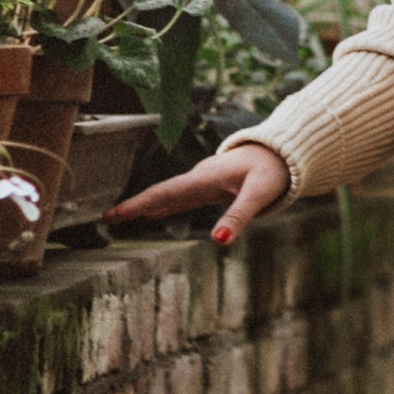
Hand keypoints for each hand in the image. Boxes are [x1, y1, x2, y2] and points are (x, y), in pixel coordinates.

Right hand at [111, 137, 292, 245]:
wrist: (286, 150)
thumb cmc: (274, 170)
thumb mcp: (259, 195)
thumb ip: (238, 218)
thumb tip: (218, 243)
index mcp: (204, 179)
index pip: (164, 194)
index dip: (138, 205)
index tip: (113, 214)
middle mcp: (199, 178)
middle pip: (161, 193)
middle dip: (135, 205)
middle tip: (108, 218)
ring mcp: (204, 180)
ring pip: (170, 194)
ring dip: (147, 204)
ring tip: (123, 216)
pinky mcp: (212, 185)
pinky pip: (182, 196)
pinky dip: (164, 204)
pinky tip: (157, 212)